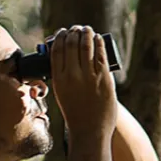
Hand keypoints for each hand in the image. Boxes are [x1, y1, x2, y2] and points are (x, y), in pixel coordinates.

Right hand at [49, 26, 116, 143]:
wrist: (90, 131)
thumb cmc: (76, 113)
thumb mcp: (61, 93)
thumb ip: (63, 77)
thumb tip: (67, 59)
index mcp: (58, 79)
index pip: (56, 49)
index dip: (60, 36)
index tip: (63, 32)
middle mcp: (72, 76)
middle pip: (71, 44)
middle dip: (74, 32)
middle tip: (77, 29)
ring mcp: (88, 76)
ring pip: (86, 46)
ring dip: (87, 33)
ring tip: (87, 30)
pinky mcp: (104, 78)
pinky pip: (101, 55)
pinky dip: (99, 43)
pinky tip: (98, 38)